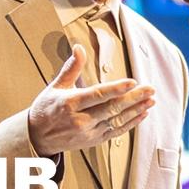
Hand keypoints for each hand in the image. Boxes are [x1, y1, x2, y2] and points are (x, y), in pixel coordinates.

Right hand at [28, 44, 154, 155]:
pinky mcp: (94, 140)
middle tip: (150, 89)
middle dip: (133, 98)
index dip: (116, 89)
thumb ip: (71, 68)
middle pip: (111, 108)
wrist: (37, 138)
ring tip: (151, 100)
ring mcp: (88, 132)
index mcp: (70, 104)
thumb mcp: (55, 86)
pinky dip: (131, 123)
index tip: (132, 82)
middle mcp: (80, 120)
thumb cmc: (46, 108)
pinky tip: (142, 114)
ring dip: (136, 110)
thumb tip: (79, 47)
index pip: (97, 95)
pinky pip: (116, 132)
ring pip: (117, 120)